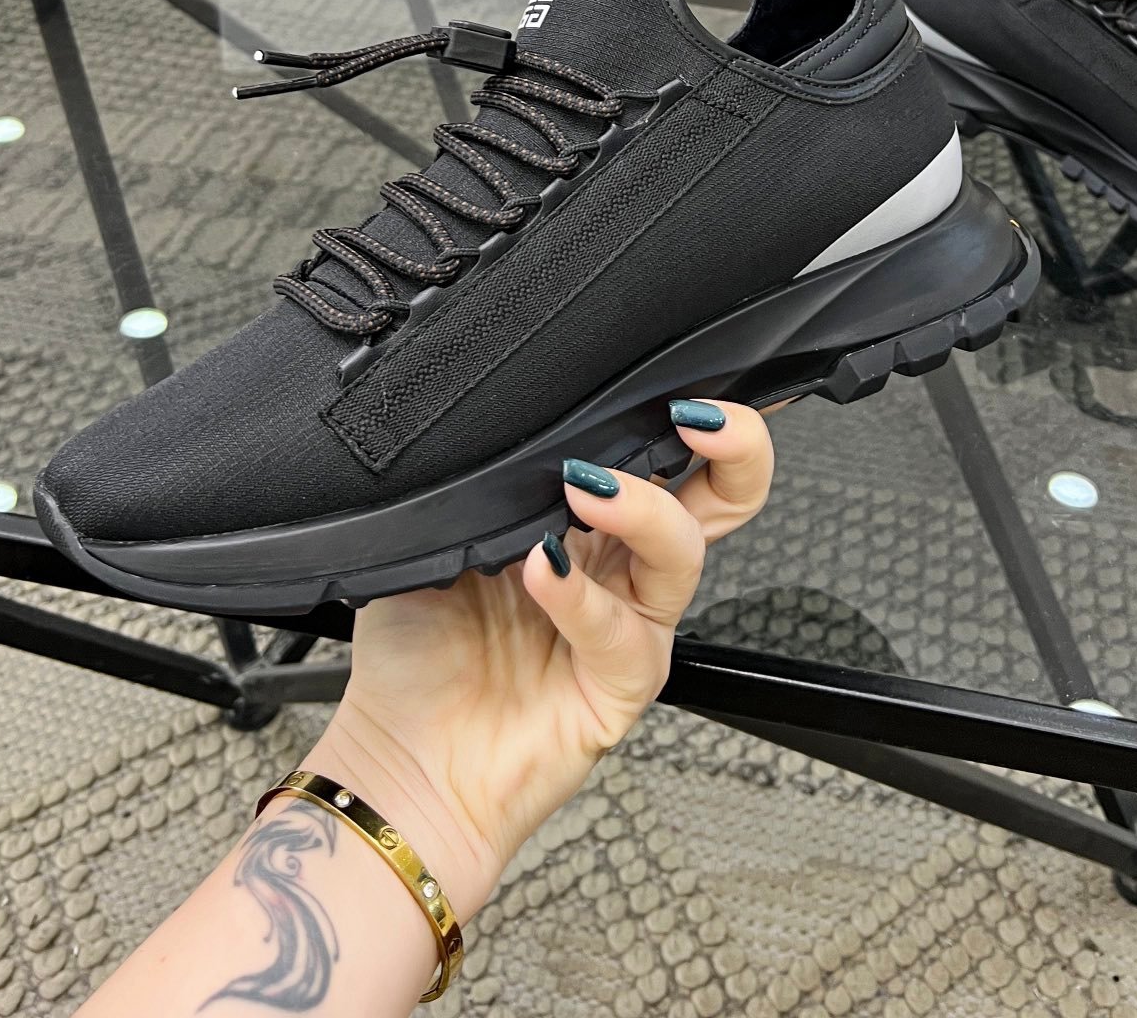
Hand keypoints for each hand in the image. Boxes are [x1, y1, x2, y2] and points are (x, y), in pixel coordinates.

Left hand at [301, 401, 773, 920]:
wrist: (400, 761)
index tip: (687, 375)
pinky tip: (543, 573)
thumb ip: (485, 481)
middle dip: (736, 443)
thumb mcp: (439, 534)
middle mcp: (620, 563)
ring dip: (645, 508)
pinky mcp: (620, 688)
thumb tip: (513, 413)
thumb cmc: (416, 651)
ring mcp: (627, 625)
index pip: (665, 452)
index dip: (695, 413)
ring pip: (685, 552)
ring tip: (588, 488)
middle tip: (699, 416)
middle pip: (723, 495)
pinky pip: (623, 635)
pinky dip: (583, 599)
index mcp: (588, 517)